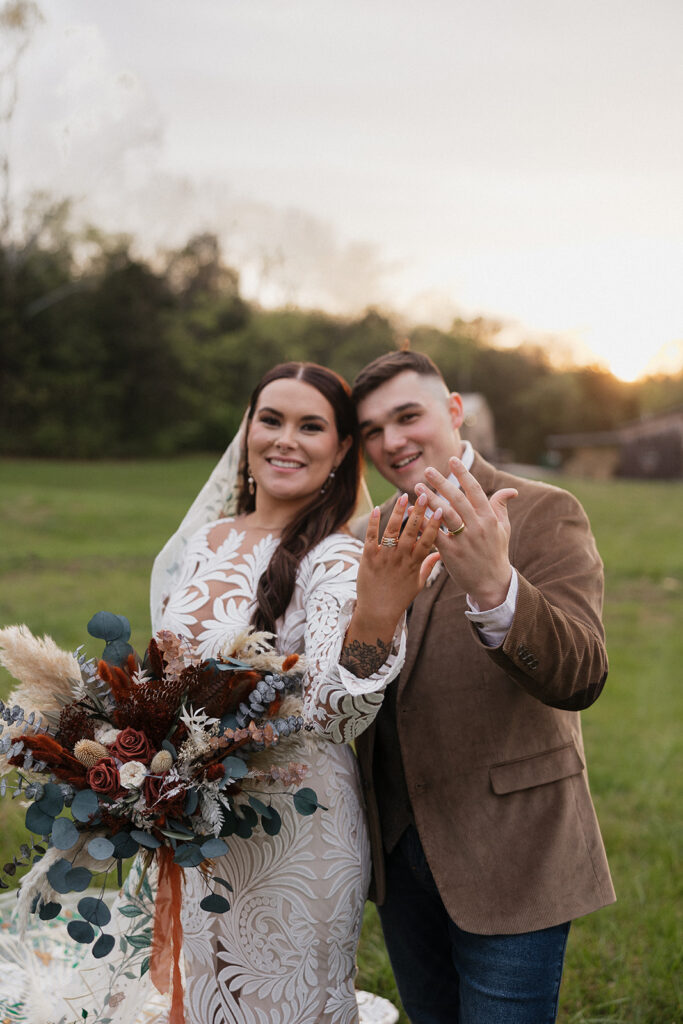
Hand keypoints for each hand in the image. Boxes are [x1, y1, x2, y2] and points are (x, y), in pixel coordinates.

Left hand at [354, 492, 442, 632]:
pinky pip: (371, 537)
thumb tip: (440, 553)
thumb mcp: (418, 584)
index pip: (427, 541)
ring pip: (392, 531)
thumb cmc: (399, 599)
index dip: (434, 525)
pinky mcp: (368, 558)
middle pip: (411, 532)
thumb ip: (428, 566)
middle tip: (424, 496)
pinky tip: (378, 508)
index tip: (441, 510)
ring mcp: (384, 558)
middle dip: (418, 513)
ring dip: (398, 513)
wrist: (377, 612)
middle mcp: (400, 559)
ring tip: (405, 497)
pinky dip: (374, 522)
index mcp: (414, 564)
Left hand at [415, 456, 517, 609]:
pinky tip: (413, 513)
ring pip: (445, 514)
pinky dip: (423, 523)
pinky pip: (435, 534)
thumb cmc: (495, 553)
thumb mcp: (503, 529)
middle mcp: (477, 527)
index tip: (452, 459)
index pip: (475, 490)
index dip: (463, 474)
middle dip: (442, 482)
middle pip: (457, 499)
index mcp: (489, 518)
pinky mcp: (451, 554)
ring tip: (418, 488)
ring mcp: (464, 540)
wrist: (492, 584)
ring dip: (430, 499)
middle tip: (428, 470)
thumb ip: (501, 507)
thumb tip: (511, 490)